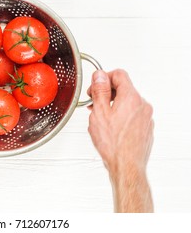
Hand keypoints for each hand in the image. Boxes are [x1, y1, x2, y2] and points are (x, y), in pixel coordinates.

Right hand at [88, 69, 153, 211]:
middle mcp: (142, 105)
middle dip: (106, 93)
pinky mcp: (145, 128)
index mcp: (131, 97)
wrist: (126, 166)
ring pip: (127, 103)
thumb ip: (100, 91)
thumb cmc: (113, 143)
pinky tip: (110, 128)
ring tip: (101, 118)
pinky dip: (120, 116)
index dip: (104, 77)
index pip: (119, 75)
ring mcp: (146, 117)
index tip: (95, 86)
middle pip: (123, 88)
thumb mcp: (99, 112)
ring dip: (113, 105)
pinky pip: (132, 115)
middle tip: (94, 103)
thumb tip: (100, 76)